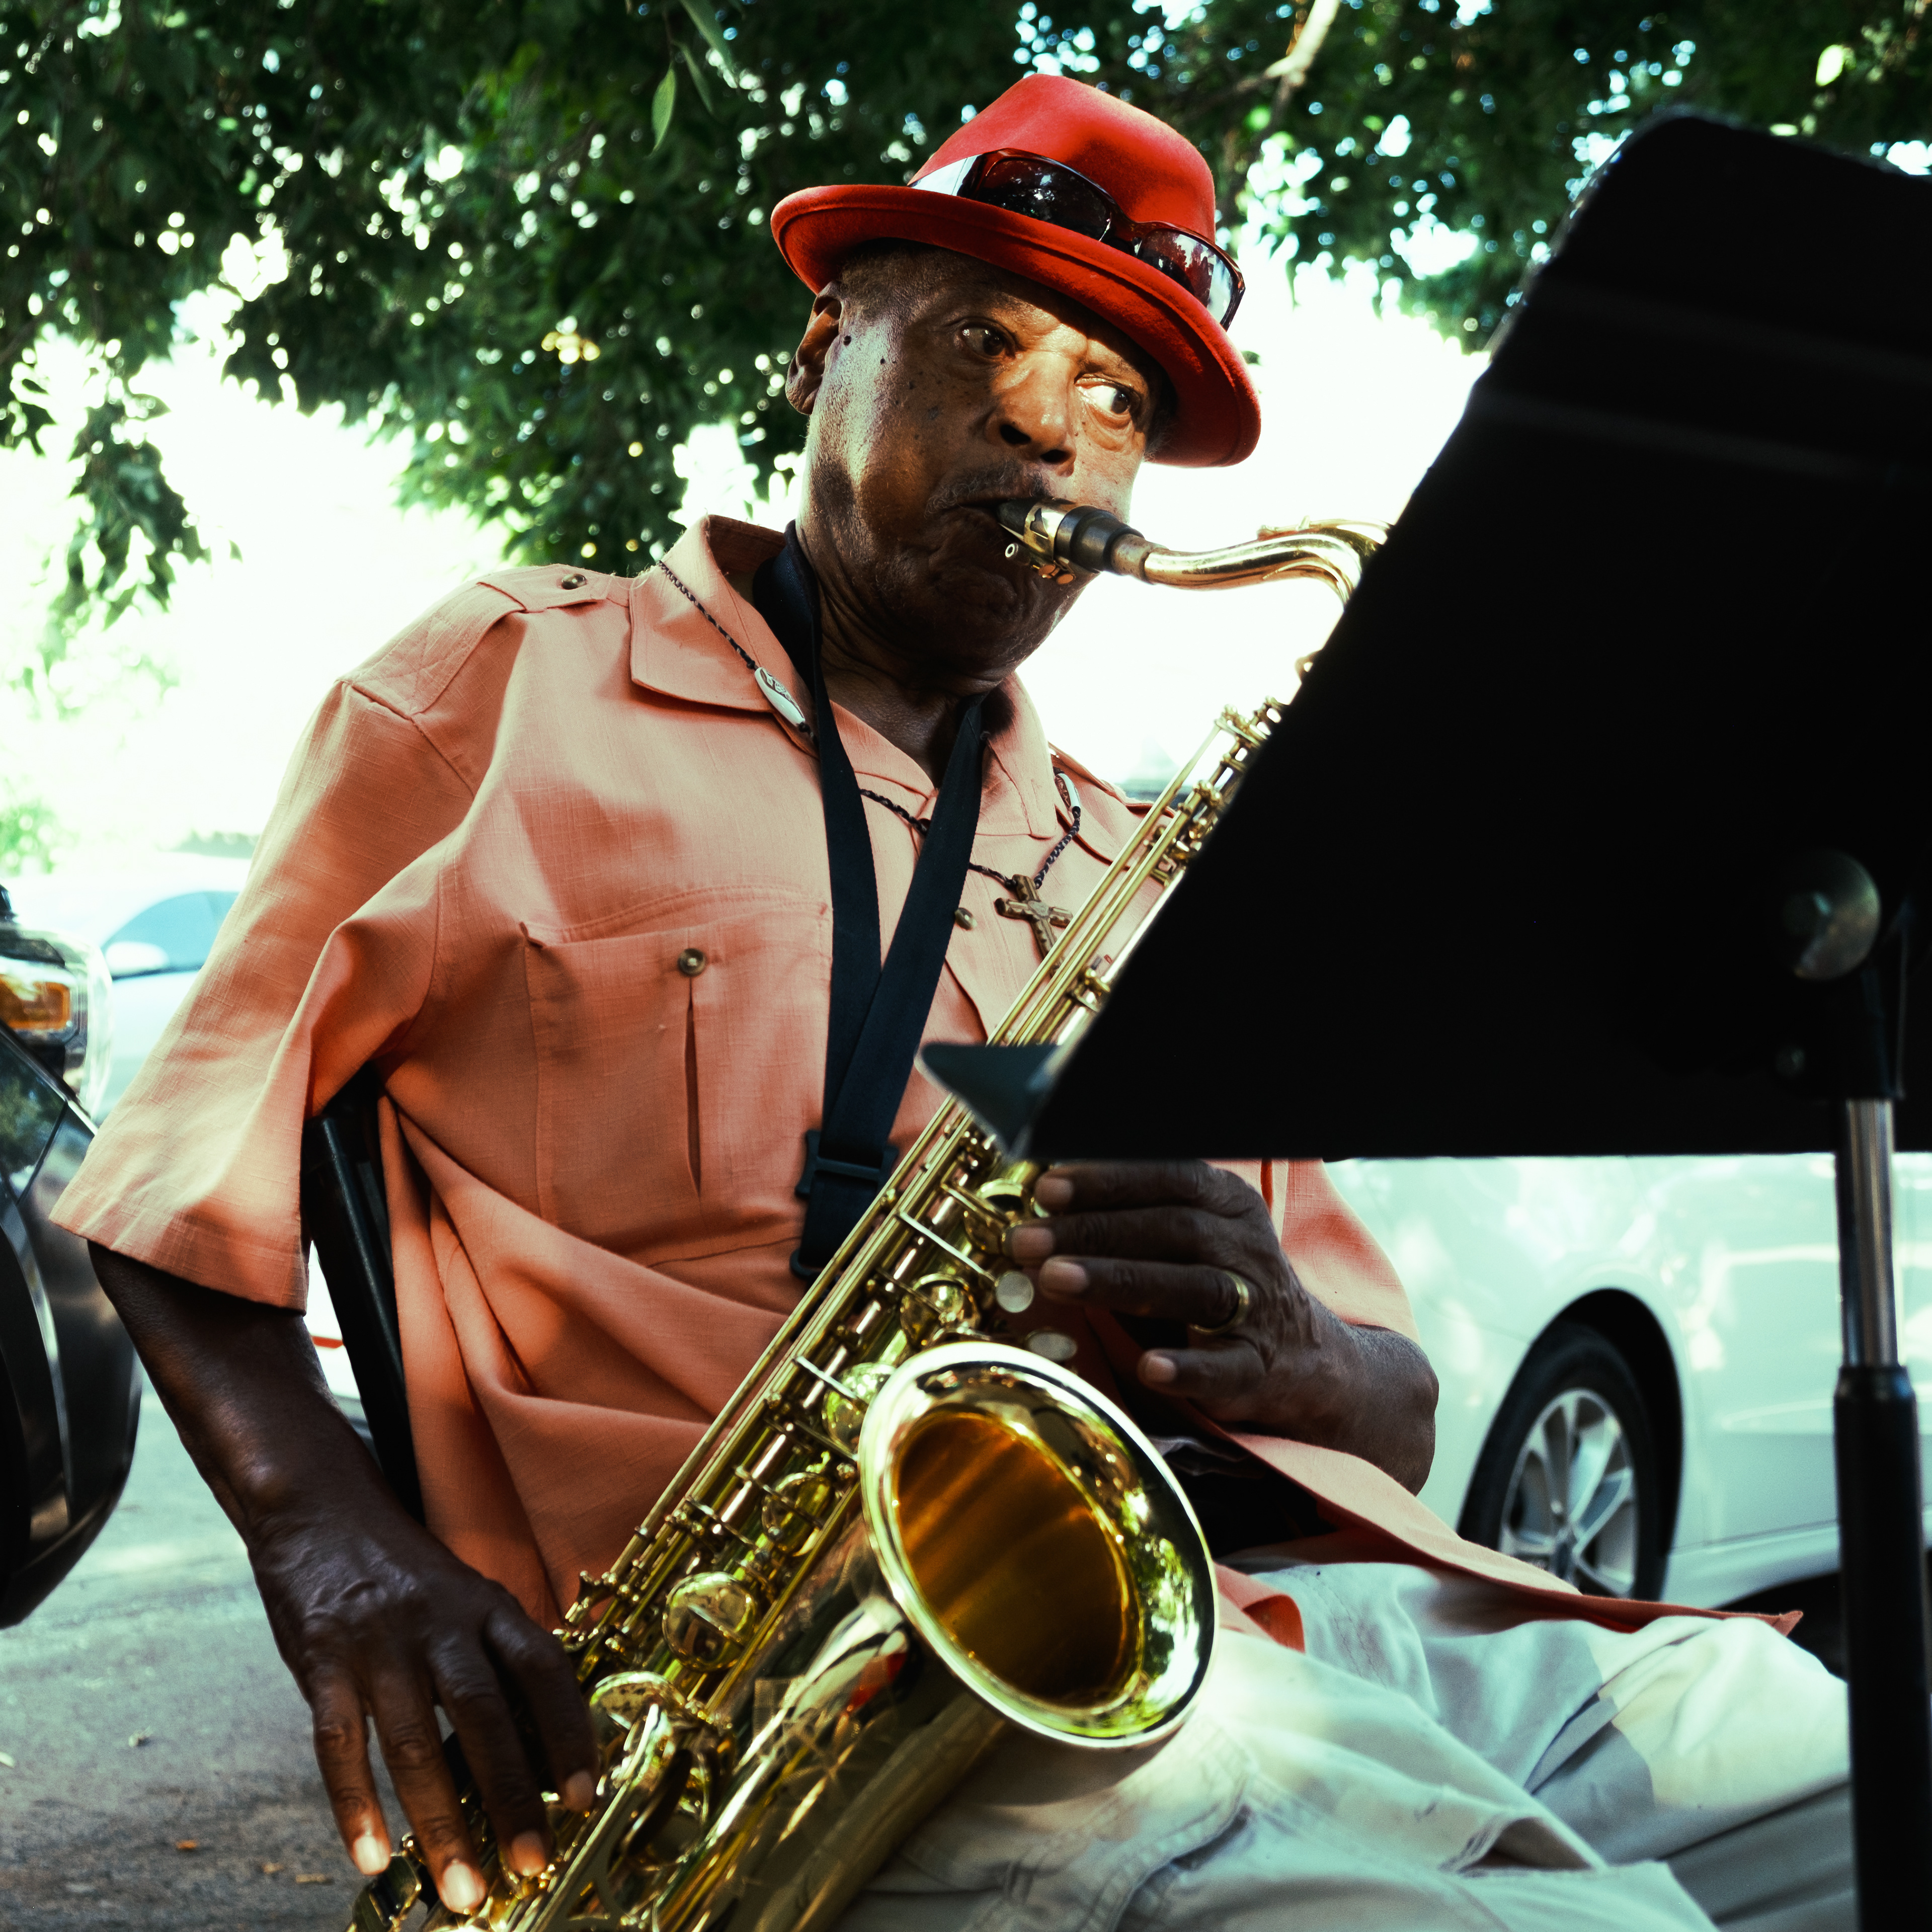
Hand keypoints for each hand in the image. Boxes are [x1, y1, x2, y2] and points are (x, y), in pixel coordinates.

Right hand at [89, 1246, 597, 1913]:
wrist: (321, 1509)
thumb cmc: (403, 1570)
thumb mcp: (463, 1594)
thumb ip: (494, 1655)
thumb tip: (538, 1741)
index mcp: (486, 1603)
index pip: (543, 1670)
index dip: (569, 1732)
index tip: (586, 1795)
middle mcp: (440, 1622)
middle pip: (486, 1717)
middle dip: (511, 1798)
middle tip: (532, 1864)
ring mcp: (380, 1643)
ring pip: (416, 1744)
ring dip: (440, 1823)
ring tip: (459, 1889)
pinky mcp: (322, 1662)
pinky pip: (341, 1746)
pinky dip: (356, 1807)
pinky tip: (373, 1859)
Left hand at [1004, 1162, 1436, 1491]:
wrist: (1304, 1359)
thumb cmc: (1215, 1286)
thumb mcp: (1182, 1239)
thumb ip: (1126, 1220)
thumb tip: (1042, 1203)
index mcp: (1227, 1205)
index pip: (1170, 1177)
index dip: (1109, 1180)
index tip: (1047, 1188)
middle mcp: (1247, 1248)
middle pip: (1172, 1229)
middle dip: (1094, 1231)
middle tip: (1027, 1240)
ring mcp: (1258, 1309)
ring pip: (1193, 1288)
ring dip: (1120, 1280)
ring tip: (1054, 1279)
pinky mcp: (1258, 1369)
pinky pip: (1227, 1368)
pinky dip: (1189, 1369)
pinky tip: (1150, 1368)